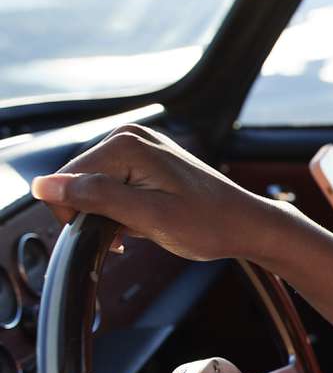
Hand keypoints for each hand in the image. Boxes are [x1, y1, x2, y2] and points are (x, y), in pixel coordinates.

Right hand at [31, 125, 285, 263]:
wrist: (247, 225)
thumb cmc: (209, 224)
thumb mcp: (149, 216)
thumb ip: (96, 197)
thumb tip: (45, 185)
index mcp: (125, 143)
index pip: (66, 181)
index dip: (79, 216)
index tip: (115, 235)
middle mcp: (129, 137)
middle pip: (78, 183)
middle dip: (96, 215)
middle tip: (133, 233)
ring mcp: (139, 147)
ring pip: (94, 189)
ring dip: (110, 216)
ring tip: (143, 228)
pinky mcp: (146, 162)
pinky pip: (113, 188)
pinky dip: (122, 211)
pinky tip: (144, 221)